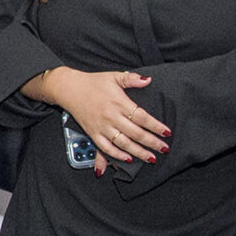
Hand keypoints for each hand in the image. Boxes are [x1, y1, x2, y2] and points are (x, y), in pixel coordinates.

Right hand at [26, 66, 168, 172]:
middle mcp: (111, 116)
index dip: (155, 126)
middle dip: (152, 142)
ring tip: (151, 158)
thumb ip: (131, 79)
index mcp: (119, 102)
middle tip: (164, 148)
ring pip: (123, 143)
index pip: (142, 117)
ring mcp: (102, 127)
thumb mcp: (114, 76)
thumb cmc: (93, 82)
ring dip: (138, 152)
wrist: (69, 88)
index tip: (166, 132)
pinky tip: (128, 159)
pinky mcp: (93, 133)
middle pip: (136, 133)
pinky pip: (106, 148)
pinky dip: (117, 155)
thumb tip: (148, 80)